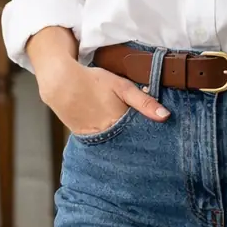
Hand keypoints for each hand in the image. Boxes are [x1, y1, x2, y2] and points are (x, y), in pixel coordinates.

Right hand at [37, 60, 170, 134]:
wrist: (60, 83)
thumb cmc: (93, 81)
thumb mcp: (122, 87)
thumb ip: (144, 102)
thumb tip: (165, 116)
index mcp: (120, 123)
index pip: (141, 136)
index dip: (149, 135)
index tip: (159, 137)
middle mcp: (108, 135)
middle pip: (128, 143)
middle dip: (137, 142)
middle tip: (146, 141)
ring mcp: (95, 138)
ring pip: (115, 145)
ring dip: (123, 143)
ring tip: (129, 139)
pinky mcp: (84, 138)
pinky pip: (101, 144)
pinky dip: (108, 141)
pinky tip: (112, 135)